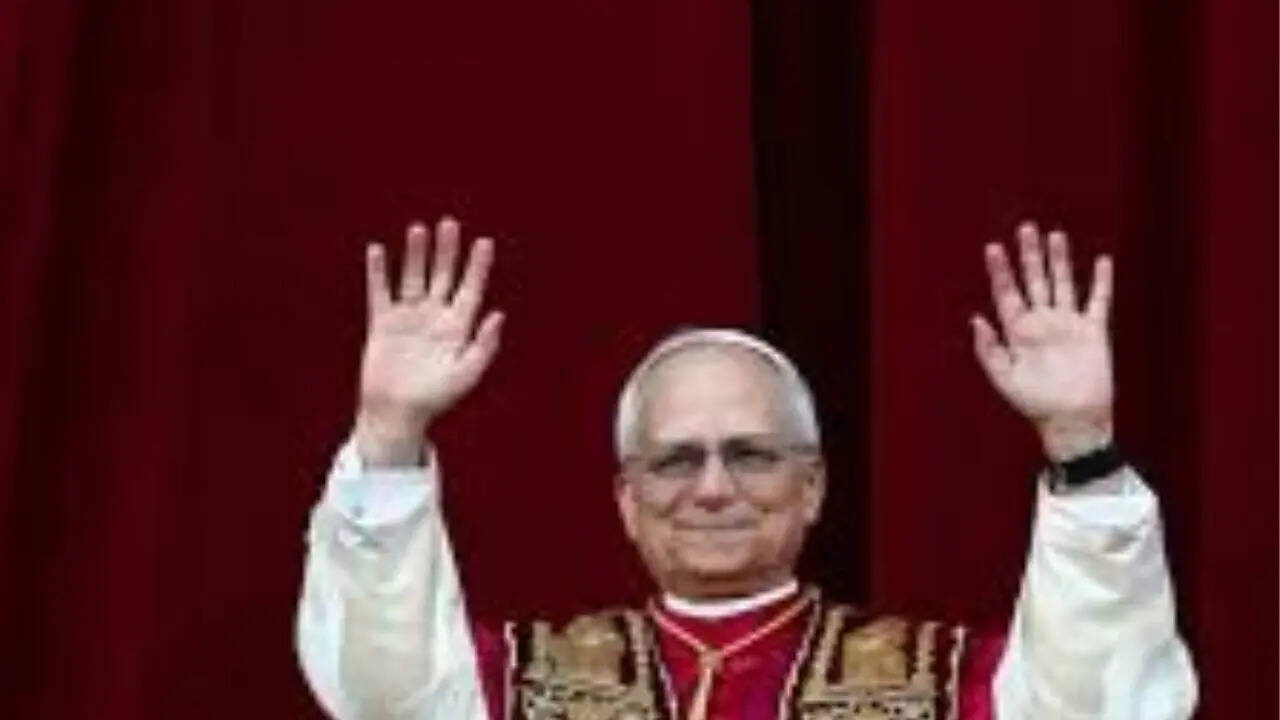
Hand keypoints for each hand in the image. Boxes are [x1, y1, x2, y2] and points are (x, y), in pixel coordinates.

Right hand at [355, 217, 503, 465]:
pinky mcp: (383, 324)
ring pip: (413, 278)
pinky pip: (380, 293)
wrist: (396, 414)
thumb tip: (498, 315)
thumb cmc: (435, 399)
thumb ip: (483, 346)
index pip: (470, 290)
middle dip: (447, 251)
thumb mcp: (465, 375)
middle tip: (450, 224)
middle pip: (442, 276)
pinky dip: (378, 272)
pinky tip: (377, 250)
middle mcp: (434, 318)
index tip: (485, 242)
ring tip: (419, 229)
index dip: (478, 267)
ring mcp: (408, 318)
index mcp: (457, 328)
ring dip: (416, 255)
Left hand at [971, 222, 1113, 461]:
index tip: (993, 248)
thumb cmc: (1036, 404)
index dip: (1000, 271)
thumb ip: (988, 350)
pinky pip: (1098, 301)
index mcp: (1018, 332)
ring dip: (1059, 260)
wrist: (1073, 421)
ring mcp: (1068, 324)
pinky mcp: (1093, 332)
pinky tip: (1101, 261)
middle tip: (1025, 228)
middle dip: (1029, 255)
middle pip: (1034, 280)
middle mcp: (1042, 323)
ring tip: (1054, 235)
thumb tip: (976, 319)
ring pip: (1063, 283)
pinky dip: (1100, 281)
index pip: (1007, 294)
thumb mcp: (1005, 379)